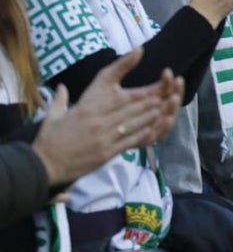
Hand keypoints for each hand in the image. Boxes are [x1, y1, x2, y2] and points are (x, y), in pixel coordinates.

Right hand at [33, 49, 175, 187]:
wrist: (45, 164)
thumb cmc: (49, 139)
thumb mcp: (53, 115)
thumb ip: (60, 99)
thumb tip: (62, 87)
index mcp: (88, 107)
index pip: (121, 95)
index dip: (142, 91)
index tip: (156, 87)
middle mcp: (99, 119)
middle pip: (133, 107)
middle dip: (153, 100)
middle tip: (169, 95)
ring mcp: (105, 136)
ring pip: (136, 122)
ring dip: (153, 115)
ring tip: (167, 108)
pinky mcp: (108, 152)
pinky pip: (131, 141)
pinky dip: (145, 134)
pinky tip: (156, 129)